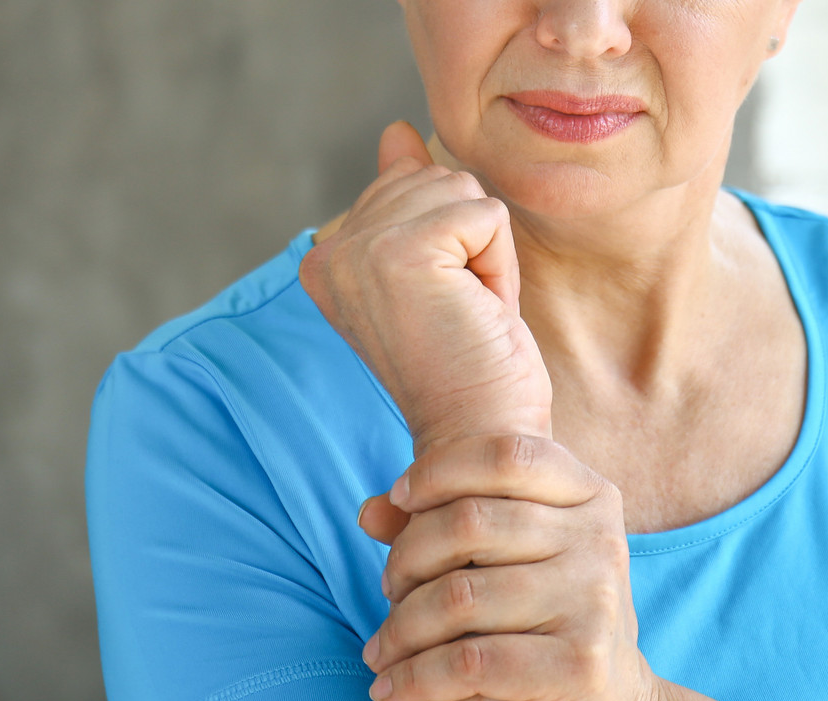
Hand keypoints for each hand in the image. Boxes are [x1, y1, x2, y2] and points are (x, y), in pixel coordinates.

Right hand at [298, 121, 553, 452]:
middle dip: (469, 244)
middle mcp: (330, 252)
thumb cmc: (470, 369)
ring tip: (466, 316)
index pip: (409, 185)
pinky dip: (500, 267)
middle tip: (458, 317)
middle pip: (436, 180)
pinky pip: (486, 215)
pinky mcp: (403, 252)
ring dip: (486, 256)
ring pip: (462, 192)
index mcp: (326, 259)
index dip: (450, 244)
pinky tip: (478, 314)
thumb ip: (408, 200)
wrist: (479, 441)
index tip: (439, 312)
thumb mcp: (439, 272)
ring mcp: (361, 250)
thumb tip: (395, 133)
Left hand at [356, 433, 661, 700]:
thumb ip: (445, 523)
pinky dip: (416, 678)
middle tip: (389, 590)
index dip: (441, 469)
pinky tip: (390, 691)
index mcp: (592, 497)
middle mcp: (601, 542)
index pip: (506, 454)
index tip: (398, 499)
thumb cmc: (545, 618)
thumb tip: (369, 512)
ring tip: (379, 650)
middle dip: (408, 557)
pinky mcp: (581, 665)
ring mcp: (596, 602)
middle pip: (470, 523)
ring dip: (401, 628)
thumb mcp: (511, 558)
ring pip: (460, 596)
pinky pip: (470, 662)